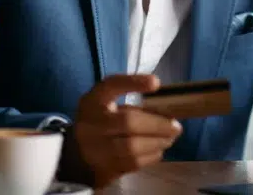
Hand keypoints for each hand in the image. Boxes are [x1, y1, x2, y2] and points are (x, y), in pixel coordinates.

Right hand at [67, 74, 182, 186]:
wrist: (77, 155)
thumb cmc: (100, 124)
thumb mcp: (107, 107)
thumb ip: (132, 107)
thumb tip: (168, 113)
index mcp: (93, 101)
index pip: (111, 86)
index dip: (133, 83)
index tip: (156, 83)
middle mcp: (91, 124)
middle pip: (128, 122)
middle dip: (157, 124)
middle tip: (176, 126)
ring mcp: (96, 149)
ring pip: (133, 147)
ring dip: (158, 142)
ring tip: (169, 138)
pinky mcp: (105, 169)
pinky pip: (134, 163)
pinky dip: (152, 155)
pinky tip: (158, 149)